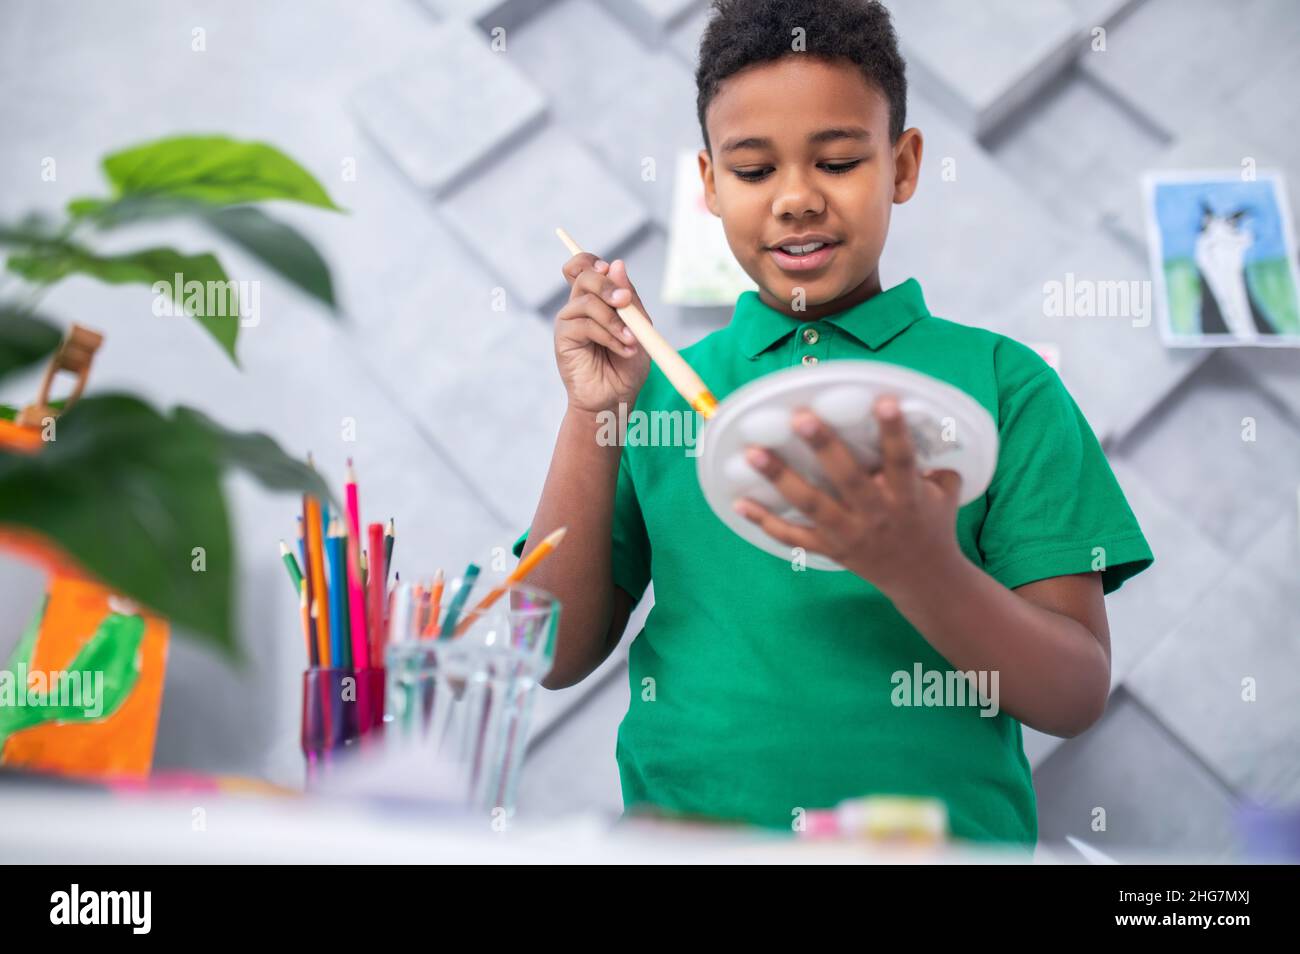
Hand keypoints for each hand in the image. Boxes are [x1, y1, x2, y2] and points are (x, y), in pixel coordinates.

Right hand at [554, 254, 651, 415]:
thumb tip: (616, 264)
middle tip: (625, 301)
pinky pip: (585, 325)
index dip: (591, 260)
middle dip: (607, 285)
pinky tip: (623, 349)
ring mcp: (570, 321)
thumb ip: (629, 298)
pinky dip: (609, 335)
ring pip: (586, 300)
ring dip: (614, 319)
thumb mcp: (638, 326)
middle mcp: (579, 306)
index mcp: (596, 299)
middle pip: (583, 275)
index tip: (609, 269)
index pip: (583, 265)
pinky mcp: (564, 338)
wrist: (616, 398)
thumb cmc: (627, 365)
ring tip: (631, 340)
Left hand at [732, 395, 963, 595]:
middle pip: (848, 480)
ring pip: (812, 505)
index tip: (883, 401)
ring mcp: (849, 534)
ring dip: (781, 478)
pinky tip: (740, 503)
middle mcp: (876, 515)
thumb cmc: (933, 526)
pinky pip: (794, 537)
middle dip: (824, 448)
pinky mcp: (830, 549)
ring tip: (755, 453)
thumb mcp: (945, 495)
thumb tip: (932, 422)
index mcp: (907, 498)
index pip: (902, 461)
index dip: (893, 432)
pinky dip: (765, 522)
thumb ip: (937, 463)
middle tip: (800, 417)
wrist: (923, 580)